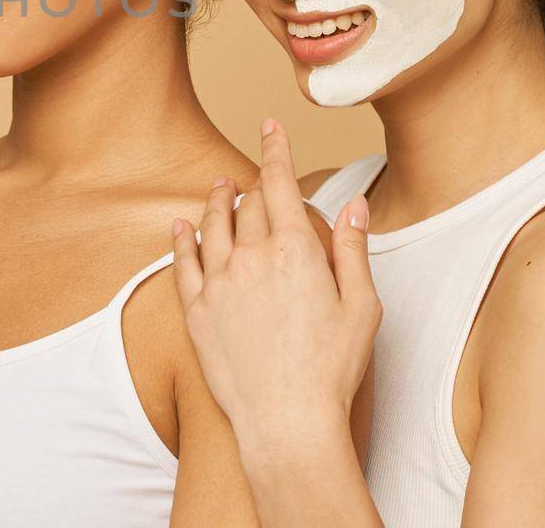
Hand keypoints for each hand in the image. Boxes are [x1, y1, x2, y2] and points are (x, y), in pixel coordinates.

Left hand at [171, 118, 380, 461]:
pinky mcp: (196, 311)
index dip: (275, 149)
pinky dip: (183, 238)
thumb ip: (352, 250)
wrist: (286, 421)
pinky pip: (184, 262)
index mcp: (294, 250)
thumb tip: (353, 205)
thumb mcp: (362, 306)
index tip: (270, 124)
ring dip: (217, 202)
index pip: (279, 184)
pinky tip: (181, 225)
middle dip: (254, 185)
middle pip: (248, 206)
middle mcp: (250, 258)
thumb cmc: (331, 369)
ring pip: (212, 226)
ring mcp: (218, 283)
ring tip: (220, 187)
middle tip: (256, 176)